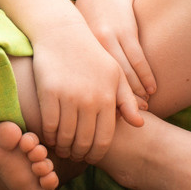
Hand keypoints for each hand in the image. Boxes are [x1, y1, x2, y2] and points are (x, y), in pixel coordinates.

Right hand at [29, 18, 143, 164]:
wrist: (63, 33)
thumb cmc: (92, 56)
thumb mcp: (115, 75)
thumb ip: (128, 100)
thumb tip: (140, 124)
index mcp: (108, 97)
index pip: (104, 139)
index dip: (96, 154)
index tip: (90, 156)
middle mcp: (90, 99)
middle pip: (84, 142)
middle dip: (79, 154)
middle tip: (75, 155)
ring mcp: (69, 96)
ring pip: (66, 137)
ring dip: (63, 148)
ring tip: (63, 148)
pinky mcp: (49, 92)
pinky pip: (49, 125)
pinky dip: (49, 136)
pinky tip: (50, 136)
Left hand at [76, 0, 156, 109]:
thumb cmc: (92, 18)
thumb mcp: (83, 40)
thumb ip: (84, 63)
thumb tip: (83, 94)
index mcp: (80, 52)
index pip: (91, 85)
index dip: (102, 104)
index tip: (111, 121)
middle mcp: (94, 47)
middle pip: (108, 84)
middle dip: (121, 103)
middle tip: (132, 119)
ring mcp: (111, 39)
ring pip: (125, 74)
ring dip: (136, 93)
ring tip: (144, 107)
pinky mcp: (126, 31)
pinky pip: (137, 59)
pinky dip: (145, 76)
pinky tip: (151, 89)